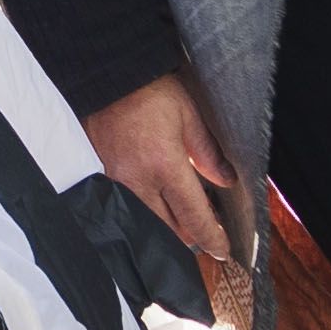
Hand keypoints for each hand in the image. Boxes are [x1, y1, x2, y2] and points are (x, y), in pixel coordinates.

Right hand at [81, 74, 231, 260]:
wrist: (108, 80)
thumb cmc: (151, 93)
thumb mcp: (189, 117)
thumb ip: (208, 154)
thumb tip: (226, 181)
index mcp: (165, 165)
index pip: (194, 217)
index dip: (212, 238)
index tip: (223, 249)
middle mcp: (138, 182)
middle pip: (170, 231)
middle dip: (192, 234)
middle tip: (207, 223)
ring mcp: (117, 184)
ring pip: (147, 226)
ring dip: (169, 227)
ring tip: (184, 215)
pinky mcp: (103, 180)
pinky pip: (128, 211)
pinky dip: (147, 215)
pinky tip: (159, 203)